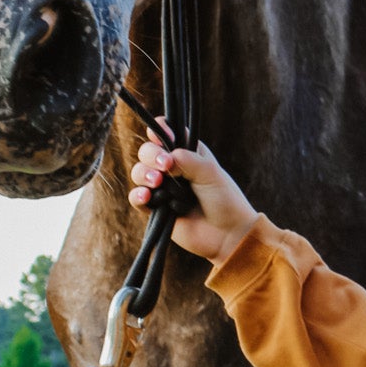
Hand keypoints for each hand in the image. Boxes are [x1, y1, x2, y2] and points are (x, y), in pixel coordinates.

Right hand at [129, 132, 257, 264]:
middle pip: (147, 152)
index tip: (163, 137)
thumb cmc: (225, 200)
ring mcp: (163, 189)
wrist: (229, 235)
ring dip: (144, 174)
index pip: (165, 133)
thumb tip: (165, 158)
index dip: (160, 131)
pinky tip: (147, 196)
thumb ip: (186, 159)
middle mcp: (172, 169)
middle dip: (151, 154)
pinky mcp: (156, 210)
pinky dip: (138, 195)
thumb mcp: (209, 172)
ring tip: (157, 182)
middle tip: (165, 165)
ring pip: (139, 173)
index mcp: (188, 153)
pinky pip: (137, 199)